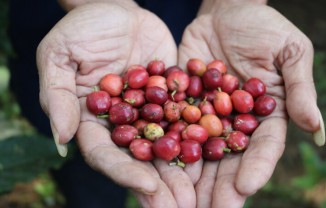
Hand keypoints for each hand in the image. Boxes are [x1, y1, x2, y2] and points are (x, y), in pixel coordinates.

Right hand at [37, 2, 195, 206]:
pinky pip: (188, 120)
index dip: (125, 172)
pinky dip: (202, 137)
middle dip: (161, 185)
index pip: (106, 155)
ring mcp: (150, 115)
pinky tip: (221, 152)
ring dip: (184, 171)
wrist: (118, 11)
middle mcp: (124, 126)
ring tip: (204, 194)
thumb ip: (57, 96)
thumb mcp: (60, 55)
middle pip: (140, 161)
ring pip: (167, 147)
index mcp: (93, 123)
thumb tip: (61, 139)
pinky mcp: (173, 99)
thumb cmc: (82, 29)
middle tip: (182, 207)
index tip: (148, 186)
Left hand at [178, 2, 323, 206]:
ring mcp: (206, 117)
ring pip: (199, 153)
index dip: (256, 168)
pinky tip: (155, 168)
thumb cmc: (264, 27)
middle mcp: (235, 124)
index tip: (245, 187)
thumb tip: (315, 127)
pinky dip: (164, 148)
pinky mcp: (182, 105)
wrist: (226, 12)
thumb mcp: (290, 51)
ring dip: (190, 179)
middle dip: (221, 188)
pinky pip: (173, 128)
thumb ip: (299, 89)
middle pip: (229, 161)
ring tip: (179, 202)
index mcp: (266, 116)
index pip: (264, 148)